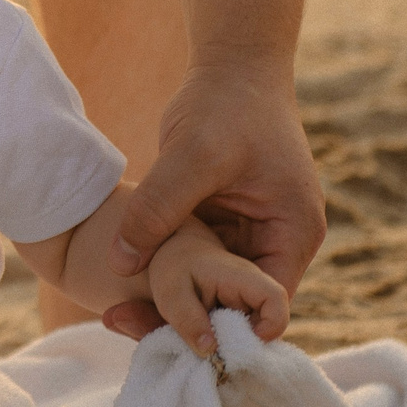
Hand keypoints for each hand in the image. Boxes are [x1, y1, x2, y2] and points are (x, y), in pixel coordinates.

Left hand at [102, 64, 325, 340]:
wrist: (231, 68)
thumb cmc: (227, 105)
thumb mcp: (192, 155)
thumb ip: (158, 207)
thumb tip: (119, 263)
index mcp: (293, 234)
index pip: (267, 307)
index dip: (223, 328)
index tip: (172, 338)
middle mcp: (275, 244)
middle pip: (233, 305)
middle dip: (184, 321)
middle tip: (121, 325)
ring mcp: (246, 237)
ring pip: (207, 290)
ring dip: (166, 302)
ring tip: (112, 315)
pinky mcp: (218, 227)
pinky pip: (190, 266)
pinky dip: (160, 275)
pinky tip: (118, 287)